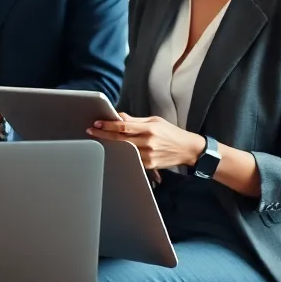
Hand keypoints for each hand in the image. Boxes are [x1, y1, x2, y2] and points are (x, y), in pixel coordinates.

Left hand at [86, 113, 205, 169]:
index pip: (124, 126)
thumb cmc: (171, 133)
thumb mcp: (155, 121)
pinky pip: (131, 158)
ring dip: (110, 144)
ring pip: (123, 149)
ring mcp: (148, 155)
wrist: (188, 150)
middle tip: (91, 130)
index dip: (108, 125)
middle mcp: (148, 142)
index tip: (97, 123)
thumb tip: (119, 116)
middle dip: (103, 134)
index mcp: (149, 129)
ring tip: (99, 139)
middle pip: (120, 139)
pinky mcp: (149, 165)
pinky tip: (114, 149)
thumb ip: (136, 120)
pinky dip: (122, 153)